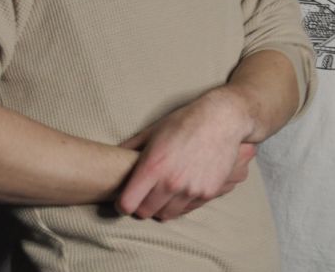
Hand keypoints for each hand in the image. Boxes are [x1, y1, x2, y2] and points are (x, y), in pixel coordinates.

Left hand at [115, 89, 253, 220]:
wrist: (223, 118)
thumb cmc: (186, 121)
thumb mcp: (154, 130)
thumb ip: (131, 147)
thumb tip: (111, 157)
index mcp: (153, 167)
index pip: (127, 204)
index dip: (123, 203)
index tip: (126, 198)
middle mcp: (170, 182)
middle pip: (145, 212)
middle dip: (143, 206)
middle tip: (146, 195)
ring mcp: (190, 189)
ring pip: (167, 214)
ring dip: (163, 206)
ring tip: (166, 192)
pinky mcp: (208, 192)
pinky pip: (188, 209)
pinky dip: (183, 203)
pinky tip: (184, 188)